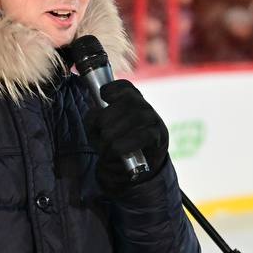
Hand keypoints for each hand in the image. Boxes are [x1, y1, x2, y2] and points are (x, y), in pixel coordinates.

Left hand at [84, 79, 168, 195]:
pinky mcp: (159, 136)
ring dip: (114, 134)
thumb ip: (93, 121)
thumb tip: (94, 118)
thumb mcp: (100, 131)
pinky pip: (142, 136)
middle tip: (99, 135)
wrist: (138, 166)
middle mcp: (144, 106)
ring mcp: (154, 119)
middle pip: (127, 101)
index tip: (102, 96)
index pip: (125, 86)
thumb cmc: (117, 143)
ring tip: (106, 148)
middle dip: (106, 119)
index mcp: (130, 99)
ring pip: (135, 117)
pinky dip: (124, 146)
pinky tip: (114, 152)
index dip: (113, 88)